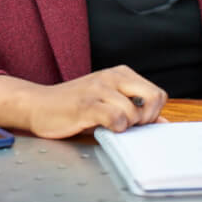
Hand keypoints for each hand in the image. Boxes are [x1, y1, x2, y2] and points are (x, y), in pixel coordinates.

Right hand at [0, 66, 166, 138]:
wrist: (37, 105)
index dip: (153, 113)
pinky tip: (102, 128)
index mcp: (121, 73)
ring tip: (110, 127)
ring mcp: (98, 89)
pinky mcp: (86, 104)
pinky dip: (114, 128)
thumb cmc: (74, 106)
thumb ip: (134, 110)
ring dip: (126, 126)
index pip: (157, 93)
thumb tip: (163, 124)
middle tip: (130, 127)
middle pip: (154, 97)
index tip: (138, 122)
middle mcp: (112, 76)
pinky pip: (114, 118)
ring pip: (133, 111)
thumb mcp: (108, 103)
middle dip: (147, 119)